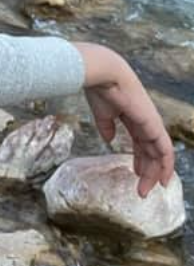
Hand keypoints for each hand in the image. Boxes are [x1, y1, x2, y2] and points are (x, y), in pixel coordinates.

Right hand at [72, 42, 174, 196]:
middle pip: (150, 151)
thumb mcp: (102, 113)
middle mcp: (146, 122)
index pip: (141, 143)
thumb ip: (106, 126)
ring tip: (146, 190)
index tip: (136, 175)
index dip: (140, 159)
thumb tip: (109, 139)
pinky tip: (162, 178)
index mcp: (133, 117)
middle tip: (142, 191)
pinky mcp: (154, 125)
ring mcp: (152, 123)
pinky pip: (165, 149)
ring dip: (154, 173)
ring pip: (158, 154)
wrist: (104, 74)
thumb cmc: (100, 89)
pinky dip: (165, 165)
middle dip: (146, 171)